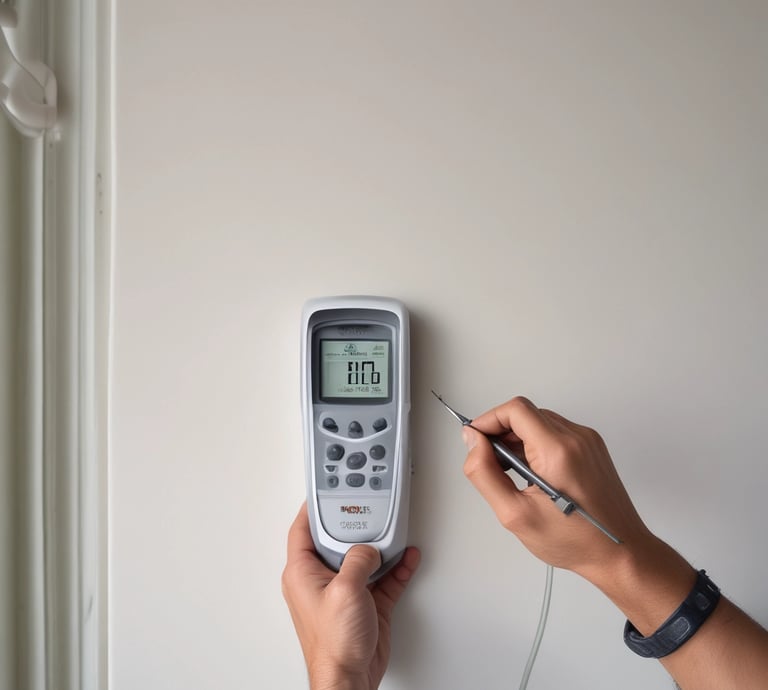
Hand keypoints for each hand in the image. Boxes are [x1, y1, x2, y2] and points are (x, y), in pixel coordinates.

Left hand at [282, 504, 419, 689]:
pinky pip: (382, 579)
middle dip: (354, 526)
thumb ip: (358, 560)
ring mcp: (344, 593)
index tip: (322, 492)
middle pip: (336, 541)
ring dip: (379, 547)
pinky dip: (395, 568)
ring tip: (392, 531)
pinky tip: (406, 558)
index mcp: (303, 573)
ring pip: (362, 559)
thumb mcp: (345, 590)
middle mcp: (321, 581)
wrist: (350, 680)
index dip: (311, 509)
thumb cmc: (334, 644)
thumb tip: (369, 548)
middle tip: (367, 509)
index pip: (302, 530)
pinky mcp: (365, 605)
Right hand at [462, 396, 767, 689]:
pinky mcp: (592, 448)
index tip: (475, 441)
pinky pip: (555, 432)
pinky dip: (536, 445)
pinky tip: (532, 474)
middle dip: (501, 432)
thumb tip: (472, 442)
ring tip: (512, 474)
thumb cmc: (574, 541)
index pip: (515, 410)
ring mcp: (588, 440)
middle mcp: (576, 437)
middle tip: (491, 464)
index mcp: (557, 450)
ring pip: (539, 421)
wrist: (622, 553)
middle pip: (526, 413)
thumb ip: (485, 473)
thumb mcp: (515, 514)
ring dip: (518, 439)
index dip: (489, 420)